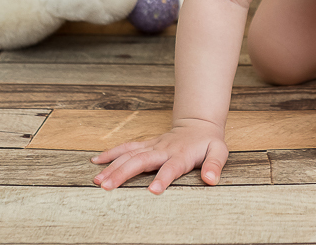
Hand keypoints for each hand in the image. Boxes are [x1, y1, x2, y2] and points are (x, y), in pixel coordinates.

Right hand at [90, 119, 228, 192]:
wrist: (198, 124)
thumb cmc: (208, 142)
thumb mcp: (219, 151)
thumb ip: (215, 165)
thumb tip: (211, 179)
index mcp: (181, 155)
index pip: (171, 168)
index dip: (163, 178)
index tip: (152, 190)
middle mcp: (163, 150)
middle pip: (141, 161)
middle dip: (123, 174)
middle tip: (107, 187)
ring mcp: (152, 146)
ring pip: (129, 155)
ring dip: (112, 166)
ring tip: (97, 180)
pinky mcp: (146, 144)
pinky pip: (126, 147)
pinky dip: (111, 153)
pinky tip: (96, 161)